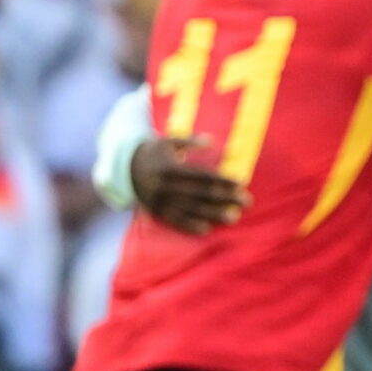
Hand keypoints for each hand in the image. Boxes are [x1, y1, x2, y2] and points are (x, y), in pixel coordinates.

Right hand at [131, 134, 246, 233]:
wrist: (124, 168)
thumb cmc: (154, 152)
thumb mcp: (169, 141)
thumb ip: (191, 142)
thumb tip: (211, 141)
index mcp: (172, 168)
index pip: (203, 176)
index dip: (223, 180)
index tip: (241, 184)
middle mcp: (167, 186)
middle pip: (202, 194)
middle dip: (226, 198)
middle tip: (247, 202)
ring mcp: (161, 201)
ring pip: (192, 209)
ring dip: (214, 214)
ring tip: (233, 217)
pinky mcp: (156, 211)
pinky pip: (175, 221)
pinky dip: (191, 226)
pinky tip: (206, 229)